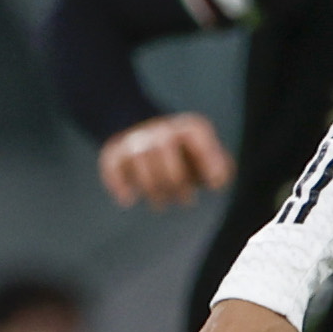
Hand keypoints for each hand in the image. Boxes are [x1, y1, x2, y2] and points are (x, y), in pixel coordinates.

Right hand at [98, 112, 235, 210]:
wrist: (145, 134)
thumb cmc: (186, 158)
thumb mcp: (208, 159)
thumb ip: (220, 169)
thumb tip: (218, 180)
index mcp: (188, 127)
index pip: (196, 135)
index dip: (207, 158)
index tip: (214, 184)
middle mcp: (161, 128)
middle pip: (164, 146)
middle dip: (176, 179)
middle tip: (186, 200)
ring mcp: (136, 138)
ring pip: (140, 156)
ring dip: (151, 186)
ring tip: (161, 204)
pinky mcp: (115, 152)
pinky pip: (112, 165)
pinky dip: (118, 183)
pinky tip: (128, 199)